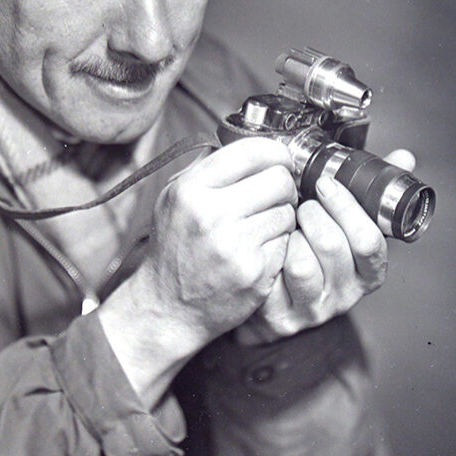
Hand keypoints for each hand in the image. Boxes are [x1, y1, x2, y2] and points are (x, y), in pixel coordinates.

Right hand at [98, 137, 297, 404]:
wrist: (167, 307)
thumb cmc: (175, 249)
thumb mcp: (174, 199)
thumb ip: (209, 170)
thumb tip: (254, 148)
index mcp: (190, 189)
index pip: (250, 151)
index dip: (275, 152)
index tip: (281, 160)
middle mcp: (211, 214)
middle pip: (279, 180)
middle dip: (284, 186)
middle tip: (275, 196)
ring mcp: (235, 245)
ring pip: (288, 212)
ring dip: (282, 217)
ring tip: (262, 226)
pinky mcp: (254, 271)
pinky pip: (287, 243)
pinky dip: (280, 245)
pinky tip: (260, 250)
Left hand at [234, 149, 415, 345]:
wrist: (273, 294)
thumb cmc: (312, 250)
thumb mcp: (346, 223)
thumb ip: (373, 191)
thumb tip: (404, 158)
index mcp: (368, 271)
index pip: (369, 241)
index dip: (347, 207)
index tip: (326, 184)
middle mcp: (346, 295)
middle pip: (333, 248)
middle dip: (313, 215)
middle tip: (302, 204)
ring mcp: (314, 309)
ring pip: (302, 265)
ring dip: (290, 235)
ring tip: (287, 227)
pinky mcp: (282, 318)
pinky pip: (272, 279)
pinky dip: (268, 254)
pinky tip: (269, 246)